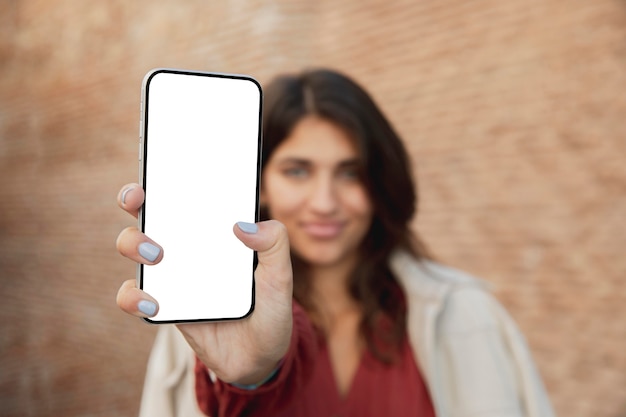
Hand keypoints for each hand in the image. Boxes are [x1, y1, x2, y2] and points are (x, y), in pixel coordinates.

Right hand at [115, 183, 293, 384]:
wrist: (259, 358)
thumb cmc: (270, 311)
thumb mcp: (281, 278)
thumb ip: (275, 246)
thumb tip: (244, 224)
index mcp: (216, 234)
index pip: (189, 197)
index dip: (170, 176)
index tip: (163, 163)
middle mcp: (189, 248)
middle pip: (150, 213)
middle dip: (134, 197)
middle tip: (139, 200)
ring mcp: (173, 274)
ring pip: (134, 247)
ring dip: (134, 242)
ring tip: (157, 254)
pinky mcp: (163, 305)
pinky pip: (134, 295)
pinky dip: (133, 296)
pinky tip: (154, 302)